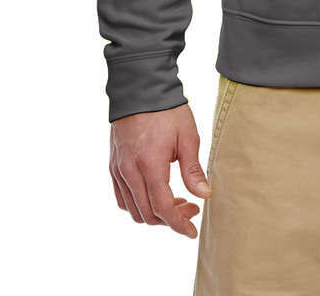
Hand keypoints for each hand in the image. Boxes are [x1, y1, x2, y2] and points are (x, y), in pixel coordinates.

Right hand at [109, 103, 211, 237]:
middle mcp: (130, 171)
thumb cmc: (167, 111)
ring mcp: (118, 170)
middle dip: (170, 219)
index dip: (178, 224)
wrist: (140, 88)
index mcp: (150, 165)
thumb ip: (193, 170)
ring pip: (133, 210)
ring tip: (175, 201)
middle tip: (190, 208)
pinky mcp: (113, 166)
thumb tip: (205, 195)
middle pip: (147, 214)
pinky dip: (138, 205)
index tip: (192, 231)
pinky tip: (154, 194)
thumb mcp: (188, 137)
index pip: (163, 208)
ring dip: (154, 214)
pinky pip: (122, 198)